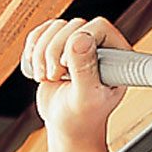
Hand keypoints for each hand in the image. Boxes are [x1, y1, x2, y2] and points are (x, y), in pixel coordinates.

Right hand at [21, 16, 130, 151]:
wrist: (67, 126)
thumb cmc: (82, 118)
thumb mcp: (85, 98)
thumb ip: (84, 69)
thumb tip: (80, 38)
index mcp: (119, 56)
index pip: (98, 27)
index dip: (77, 42)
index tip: (67, 68)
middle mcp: (102, 45)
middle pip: (74, 25)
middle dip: (55, 51)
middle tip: (54, 77)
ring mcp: (80, 44)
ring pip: (56, 27)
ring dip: (41, 52)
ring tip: (47, 77)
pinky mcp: (60, 45)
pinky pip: (41, 32)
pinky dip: (32, 49)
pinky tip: (37, 69)